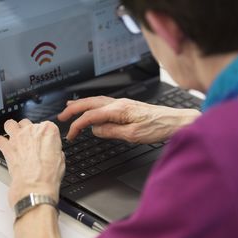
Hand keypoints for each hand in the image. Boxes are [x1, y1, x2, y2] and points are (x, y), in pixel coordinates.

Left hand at [0, 119, 64, 206]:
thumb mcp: (61, 159)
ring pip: (10, 124)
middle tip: (29, 141)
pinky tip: (6, 148)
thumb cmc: (48, 175)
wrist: (35, 187)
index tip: (44, 141)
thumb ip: (54, 149)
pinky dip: (1, 143)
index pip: (46, 125)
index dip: (44, 134)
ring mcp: (18, 137)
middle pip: (27, 122)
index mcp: (48, 130)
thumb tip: (51, 151)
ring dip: (12, 130)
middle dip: (27, 130)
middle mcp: (32, 130)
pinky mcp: (7, 147)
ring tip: (15, 138)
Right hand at [58, 96, 200, 143]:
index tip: (70, 135)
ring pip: (96, 101)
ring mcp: (123, 103)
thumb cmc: (158, 127)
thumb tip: (96, 130)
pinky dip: (93, 106)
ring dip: (82, 105)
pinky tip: (92, 109)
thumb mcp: (133, 135)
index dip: (77, 125)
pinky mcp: (128, 106)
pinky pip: (104, 103)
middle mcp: (119, 103)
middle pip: (90, 102)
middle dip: (73, 109)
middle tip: (61, 117)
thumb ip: (111, 132)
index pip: (91, 115)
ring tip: (70, 108)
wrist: (175, 121)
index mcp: (119, 109)